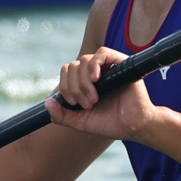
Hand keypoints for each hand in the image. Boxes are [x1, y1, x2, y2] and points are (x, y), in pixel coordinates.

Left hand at [45, 46, 163, 141]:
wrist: (133, 127)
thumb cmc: (110, 123)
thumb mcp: (80, 122)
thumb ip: (62, 115)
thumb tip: (47, 102)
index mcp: (85, 82)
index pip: (66, 72)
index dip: (64, 86)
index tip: (74, 104)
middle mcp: (95, 72)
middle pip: (73, 66)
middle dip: (74, 88)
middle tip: (86, 104)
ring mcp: (107, 67)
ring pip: (84, 60)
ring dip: (83, 82)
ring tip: (93, 99)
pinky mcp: (121, 63)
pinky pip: (102, 53)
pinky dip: (94, 65)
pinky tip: (96, 79)